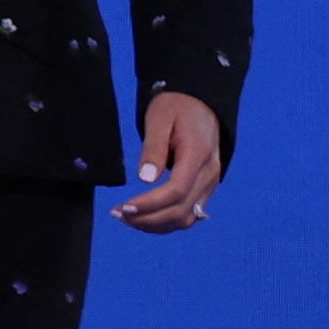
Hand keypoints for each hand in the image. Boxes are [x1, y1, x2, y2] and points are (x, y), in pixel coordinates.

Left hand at [116, 91, 226, 230]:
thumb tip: (145, 179)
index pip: (176, 190)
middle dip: (148, 219)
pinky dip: (166, 222)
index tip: (124, 207)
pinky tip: (144, 218)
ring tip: (126, 218)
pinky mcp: (205, 188)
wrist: (201, 104)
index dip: (150, 204)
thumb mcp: (159, 119)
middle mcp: (209, 174)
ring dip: (156, 225)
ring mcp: (210, 183)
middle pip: (182, 210)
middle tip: (117, 214)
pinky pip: (189, 214)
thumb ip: (153, 148)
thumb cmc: (176, 107)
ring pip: (187, 218)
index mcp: (198, 154)